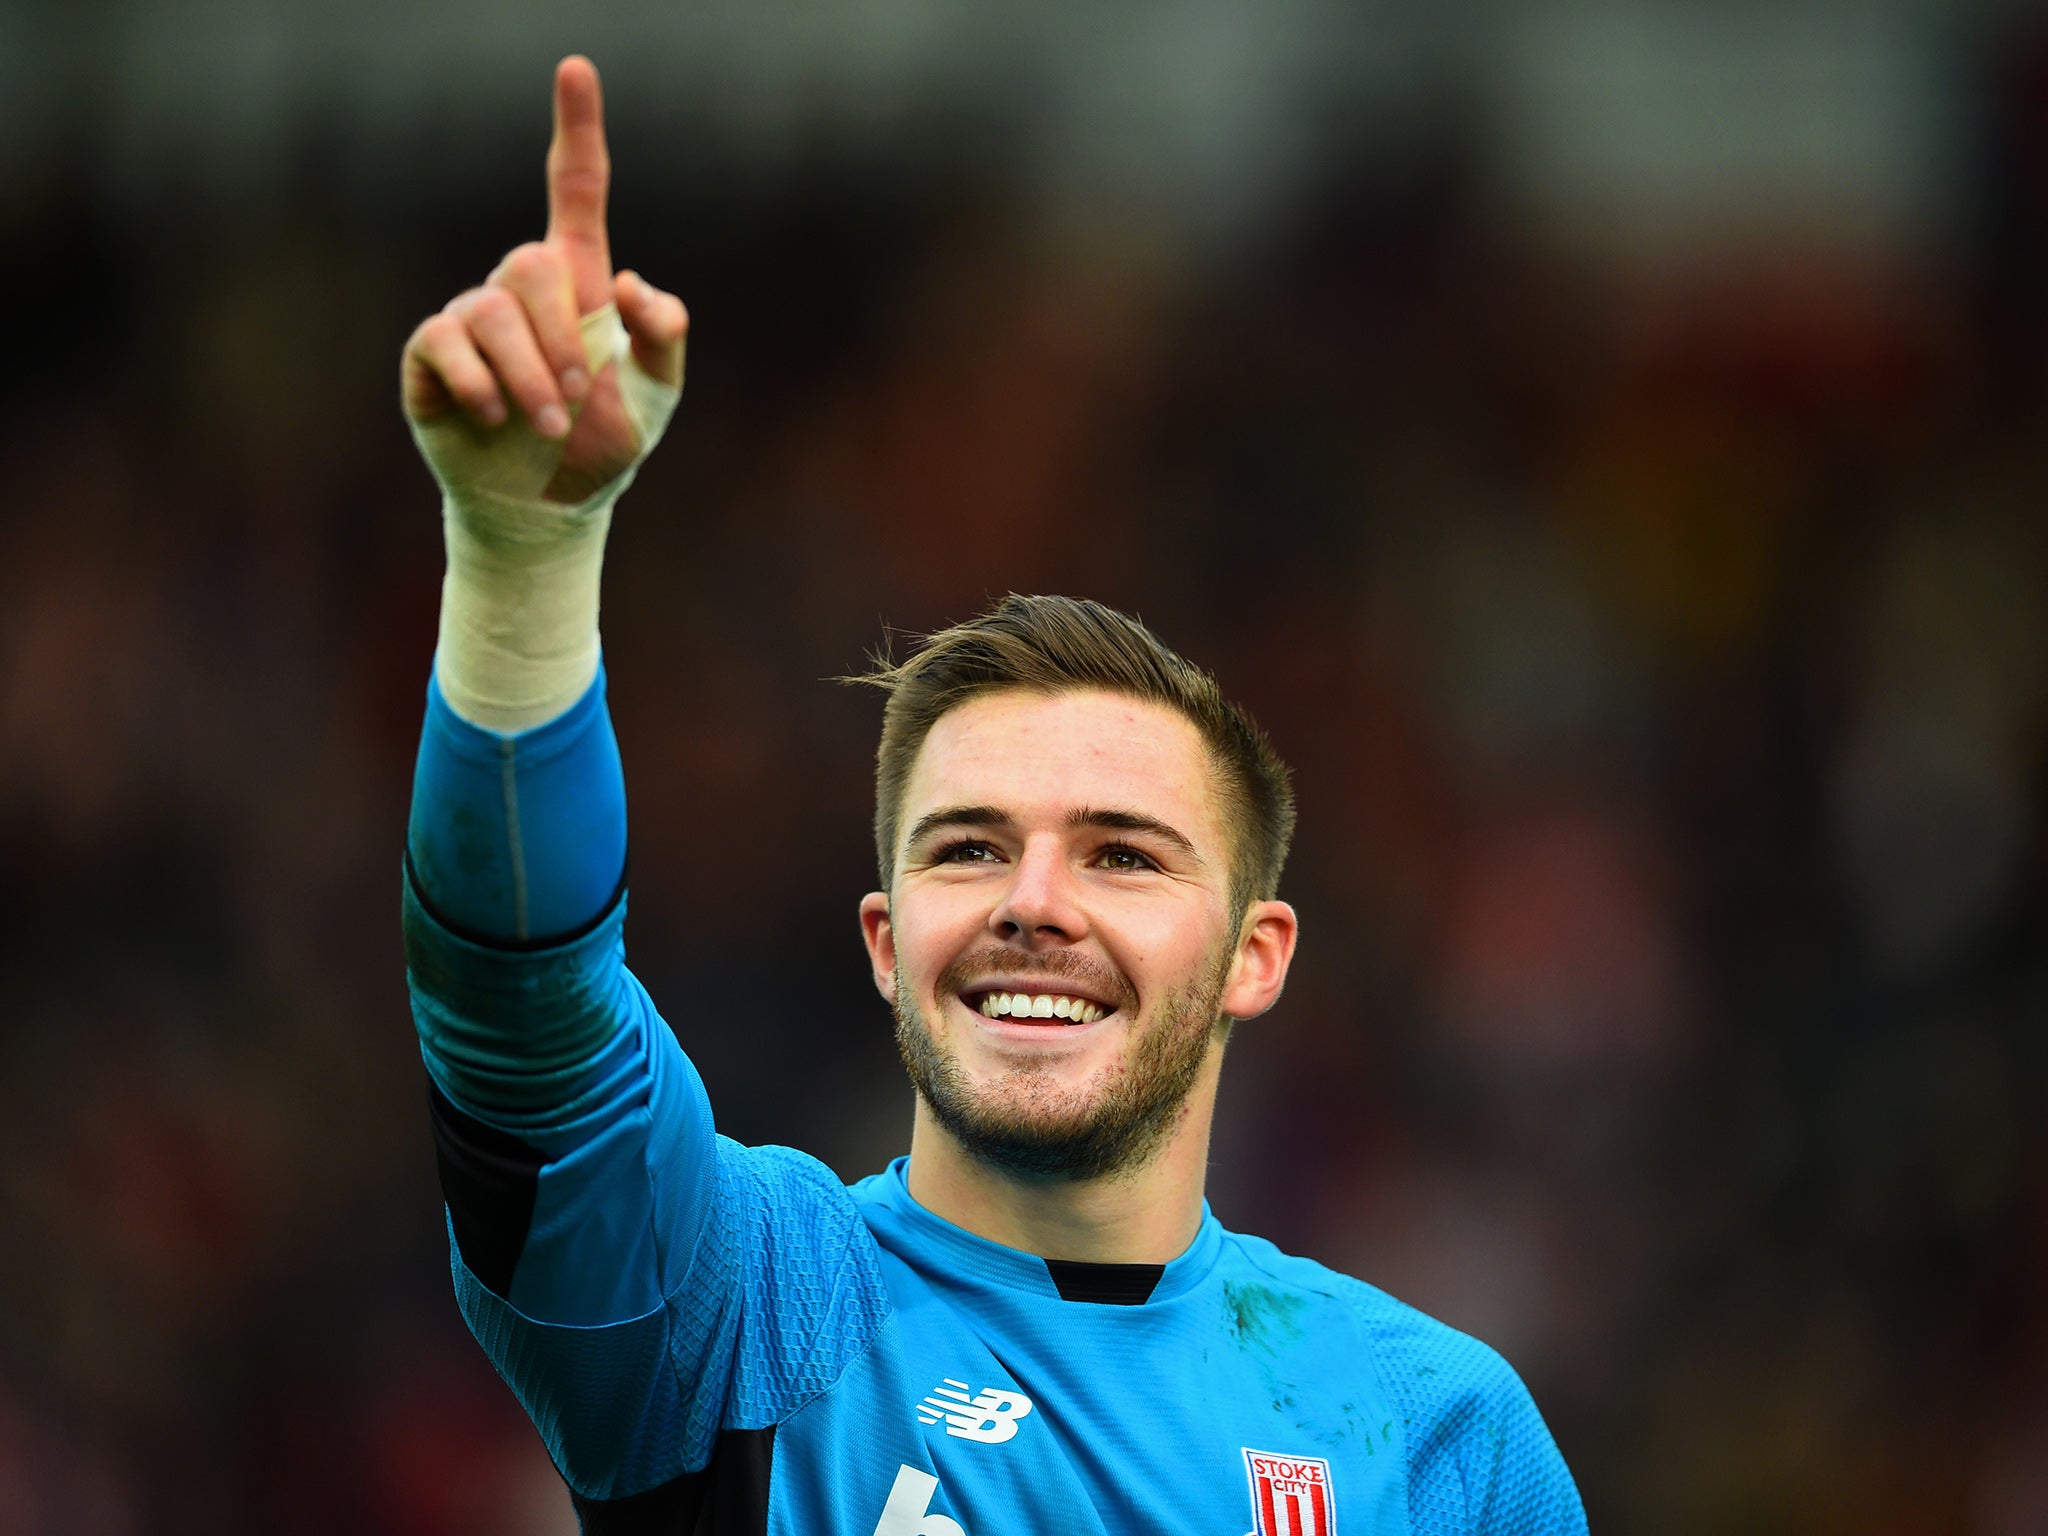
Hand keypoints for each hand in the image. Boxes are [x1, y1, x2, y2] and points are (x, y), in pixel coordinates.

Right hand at [401, 56, 687, 503]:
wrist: (551, 505)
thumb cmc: (606, 442)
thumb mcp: (658, 395)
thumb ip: (666, 336)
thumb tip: (634, 285)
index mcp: (580, 282)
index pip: (575, 189)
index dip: (576, 128)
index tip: (575, 67)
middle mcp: (519, 289)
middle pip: (529, 264)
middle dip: (562, 338)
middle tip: (579, 401)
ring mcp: (470, 319)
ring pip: (490, 311)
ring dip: (530, 375)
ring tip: (549, 425)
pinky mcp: (431, 356)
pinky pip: (446, 342)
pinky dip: (480, 384)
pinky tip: (497, 418)